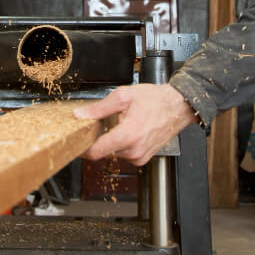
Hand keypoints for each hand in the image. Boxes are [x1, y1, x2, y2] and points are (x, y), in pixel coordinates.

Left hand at [73, 84, 197, 165]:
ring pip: (114, 152)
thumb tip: (80, 115)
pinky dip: (123, 143)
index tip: (76, 142)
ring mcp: (139, 157)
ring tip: (122, 123)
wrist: (177, 106)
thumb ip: (99, 108)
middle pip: (103, 151)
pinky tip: (130, 130)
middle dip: (100, 138)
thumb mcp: (124, 96)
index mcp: (127, 136)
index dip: (82, 148)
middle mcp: (133, 151)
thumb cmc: (155, 100)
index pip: (95, 152)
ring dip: (112, 140)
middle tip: (103, 122)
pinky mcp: (143, 158)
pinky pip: (125, 153)